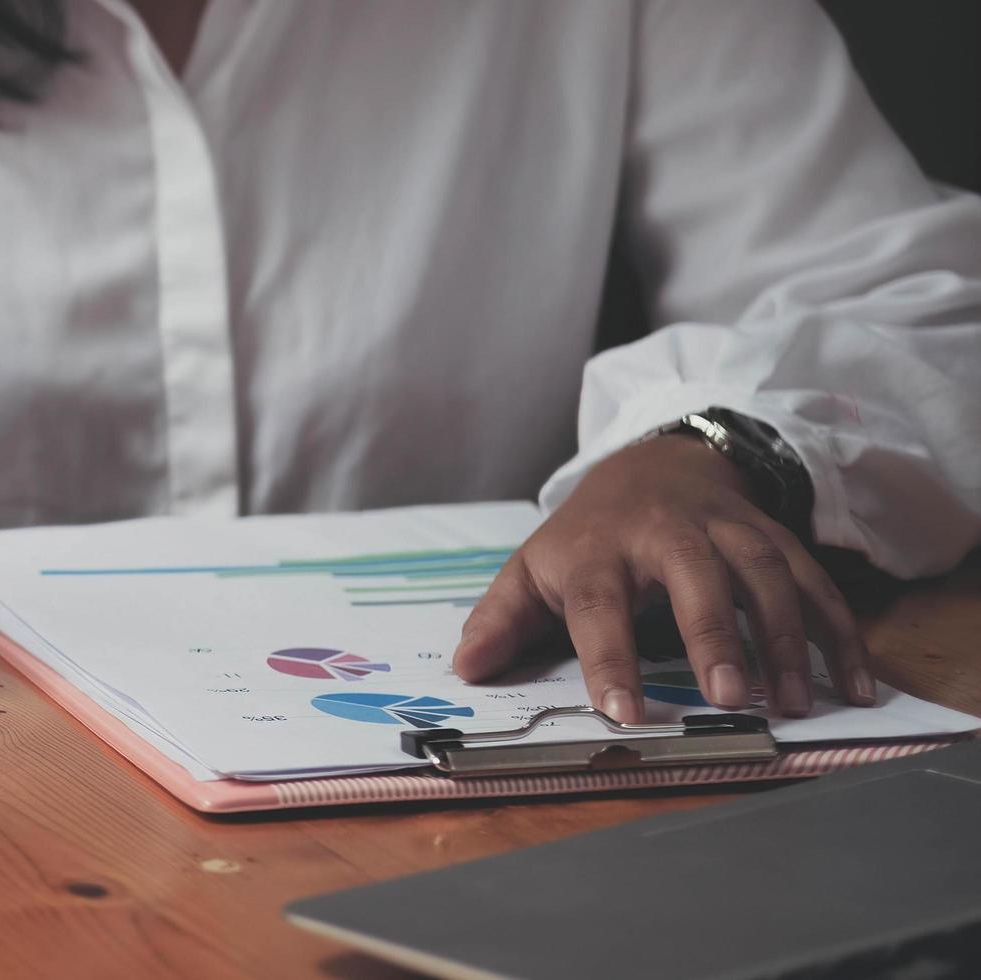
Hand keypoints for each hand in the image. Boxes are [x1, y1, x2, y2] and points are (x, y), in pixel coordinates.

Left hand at [453, 436, 874, 721]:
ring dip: (783, 637)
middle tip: (730, 698)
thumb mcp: (533, 568)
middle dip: (714, 635)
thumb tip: (468, 668)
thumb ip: (501, 619)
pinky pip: (815, 582)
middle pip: (695, 577)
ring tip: (791, 701)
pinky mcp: (775, 537)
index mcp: (597, 548)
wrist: (654, 463)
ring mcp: (727, 530)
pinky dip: (838, 632)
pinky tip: (851, 684)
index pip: (599, 604)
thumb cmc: (588, 535)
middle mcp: (666, 533)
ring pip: (764, 574)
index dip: (609, 659)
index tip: (622, 712)